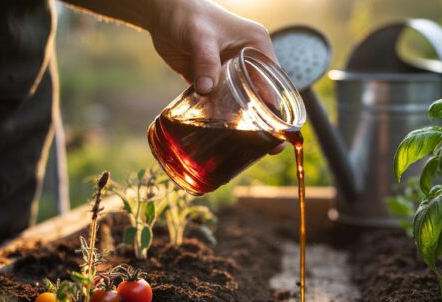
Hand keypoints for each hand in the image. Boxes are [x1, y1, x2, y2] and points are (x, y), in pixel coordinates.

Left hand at [148, 0, 285, 152]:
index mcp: (257, 46)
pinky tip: (225, 135)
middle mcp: (249, 60)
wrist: (162, 12)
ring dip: (246, 122)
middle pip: (264, 95)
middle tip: (271, 147)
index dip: (278, 107)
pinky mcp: (213, 79)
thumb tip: (206, 89)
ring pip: (244, 101)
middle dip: (267, 121)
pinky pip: (223, 102)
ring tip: (251, 148)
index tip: (280, 131)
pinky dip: (224, 117)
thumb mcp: (200, 37)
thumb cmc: (186, 14)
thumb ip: (205, 61)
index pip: (274, 81)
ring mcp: (231, 71)